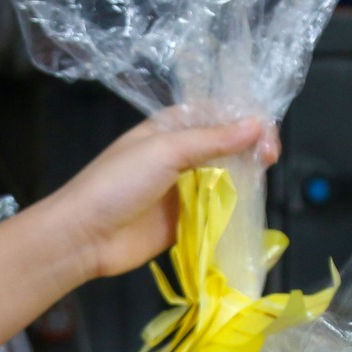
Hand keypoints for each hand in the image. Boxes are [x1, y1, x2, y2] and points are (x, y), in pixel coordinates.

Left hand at [28, 116, 278, 283]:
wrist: (85, 236)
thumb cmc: (118, 184)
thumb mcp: (165, 151)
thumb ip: (212, 139)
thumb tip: (256, 124)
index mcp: (172, 128)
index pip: (220, 116)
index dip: (247, 122)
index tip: (265, 139)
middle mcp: (181, 154)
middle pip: (228, 146)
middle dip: (252, 150)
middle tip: (267, 162)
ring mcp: (184, 189)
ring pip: (227, 178)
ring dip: (246, 180)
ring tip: (260, 184)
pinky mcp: (186, 221)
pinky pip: (218, 211)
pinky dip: (235, 210)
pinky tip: (249, 210)